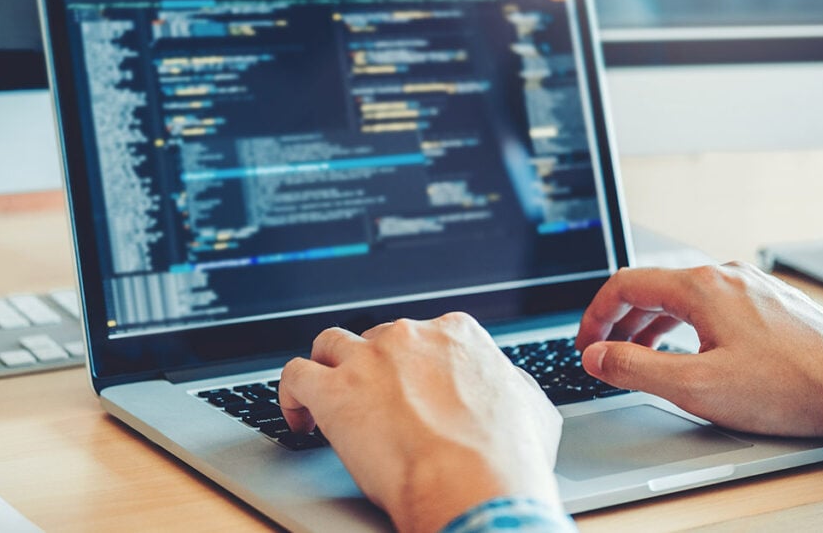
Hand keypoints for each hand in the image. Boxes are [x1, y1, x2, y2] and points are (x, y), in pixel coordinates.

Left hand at [279, 312, 562, 532]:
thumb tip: (507, 386)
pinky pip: (295, 375)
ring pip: (330, 344)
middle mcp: (409, 336)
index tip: (409, 389)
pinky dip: (290, 393)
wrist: (473, 487)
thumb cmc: (507, 459)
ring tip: (323, 397)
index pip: (423, 336)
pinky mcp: (333, 391)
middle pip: (376, 340)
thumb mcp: (533, 410)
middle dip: (372, 370)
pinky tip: (298, 416)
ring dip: (326, 367)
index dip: (412, 365)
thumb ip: (510, 386)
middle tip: (372, 405)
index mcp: (457, 334)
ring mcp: (368, 359)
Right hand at [576, 263, 822, 439]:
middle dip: (620, 323)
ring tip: (640, 357)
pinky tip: (691, 352)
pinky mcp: (770, 303)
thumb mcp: (696, 387)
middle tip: (605, 355)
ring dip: (651, 325)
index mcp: (701, 287)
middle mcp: (725, 276)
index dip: (595, 316)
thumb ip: (635, 369)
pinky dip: (685, 326)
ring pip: (683, 297)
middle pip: (652, 288)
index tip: (586, 345)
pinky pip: (711, 305)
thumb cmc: (791, 387)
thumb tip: (596, 357)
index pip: (624, 285)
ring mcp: (750, 287)